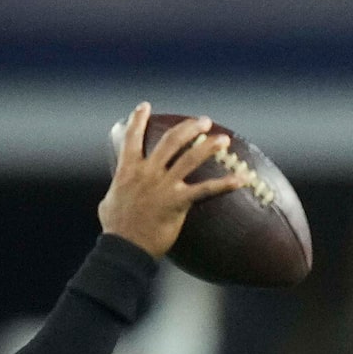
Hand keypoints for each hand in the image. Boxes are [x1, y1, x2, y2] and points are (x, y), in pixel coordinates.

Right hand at [99, 105, 247, 258]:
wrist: (125, 247)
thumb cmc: (116, 228)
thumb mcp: (110, 201)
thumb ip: (118, 188)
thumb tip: (119, 188)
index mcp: (128, 169)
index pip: (132, 137)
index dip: (138, 120)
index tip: (145, 106)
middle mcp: (147, 172)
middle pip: (171, 141)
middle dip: (188, 128)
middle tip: (204, 122)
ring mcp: (163, 186)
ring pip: (190, 158)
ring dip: (208, 147)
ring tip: (224, 139)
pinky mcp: (177, 202)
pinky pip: (206, 190)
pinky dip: (226, 184)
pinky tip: (242, 179)